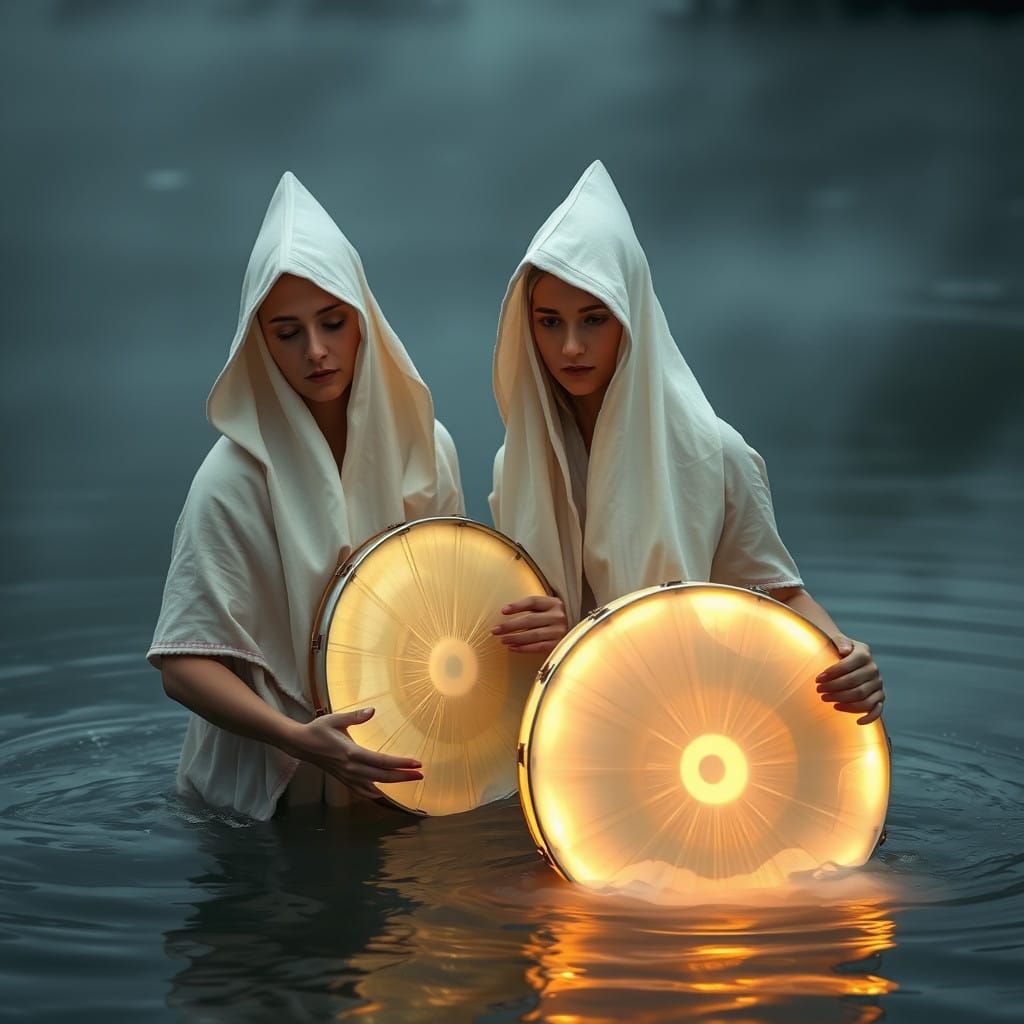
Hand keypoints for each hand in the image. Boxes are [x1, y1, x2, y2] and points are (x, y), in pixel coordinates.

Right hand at [287, 708, 422, 799]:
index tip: (417, 763)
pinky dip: (374, 793)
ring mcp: (347, 776)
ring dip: (394, 783)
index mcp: (351, 753)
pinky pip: (361, 790)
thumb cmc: (319, 729)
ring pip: (375, 784)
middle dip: (403, 776)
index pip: (382, 761)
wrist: (301, 744)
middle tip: (421, 774)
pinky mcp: (343, 779)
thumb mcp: (336, 719)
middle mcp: (351, 768)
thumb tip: (372, 711)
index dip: (401, 763)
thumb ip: (355, 716)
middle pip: (383, 775)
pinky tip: (383, 794)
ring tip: (410, 780)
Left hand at [491, 595, 567, 655]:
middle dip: (510, 626)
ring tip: (502, 640)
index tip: (503, 611)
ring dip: (515, 638)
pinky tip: (512, 648)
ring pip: (533, 635)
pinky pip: (538, 647)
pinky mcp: (559, 644)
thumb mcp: (548, 609)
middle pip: (530, 619)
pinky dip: (524, 648)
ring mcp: (560, 631)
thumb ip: (532, 609)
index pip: (533, 602)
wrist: (578, 634)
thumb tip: (505, 613)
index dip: (517, 606)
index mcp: (554, 603)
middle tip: (495, 630)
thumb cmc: (554, 619)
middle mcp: (558, 616)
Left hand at [816, 636, 884, 724]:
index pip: (848, 666)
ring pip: (863, 697)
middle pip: (854, 684)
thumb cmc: (837, 649)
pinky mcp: (879, 696)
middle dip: (834, 688)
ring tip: (827, 700)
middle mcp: (874, 669)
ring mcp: (878, 684)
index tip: (817, 679)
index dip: (832, 674)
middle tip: (819, 691)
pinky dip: (869, 717)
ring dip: (844, 701)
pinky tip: (857, 722)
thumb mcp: (837, 640)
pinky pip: (877, 709)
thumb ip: (840, 641)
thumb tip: (844, 650)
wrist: (846, 655)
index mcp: (864, 653)